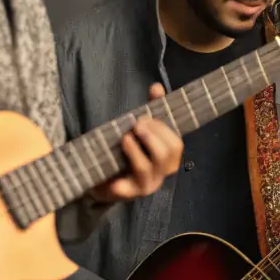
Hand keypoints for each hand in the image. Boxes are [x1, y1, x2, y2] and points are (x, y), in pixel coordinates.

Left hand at [91, 84, 183, 203]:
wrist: (103, 181)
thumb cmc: (127, 153)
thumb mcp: (140, 131)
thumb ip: (151, 110)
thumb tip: (156, 87)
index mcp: (168, 159)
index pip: (176, 144)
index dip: (163, 128)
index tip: (146, 116)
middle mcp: (161, 174)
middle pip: (167, 154)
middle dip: (153, 135)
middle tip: (137, 124)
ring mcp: (145, 185)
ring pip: (148, 167)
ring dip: (137, 149)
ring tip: (126, 137)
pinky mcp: (127, 193)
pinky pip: (128, 184)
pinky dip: (126, 171)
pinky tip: (119, 159)